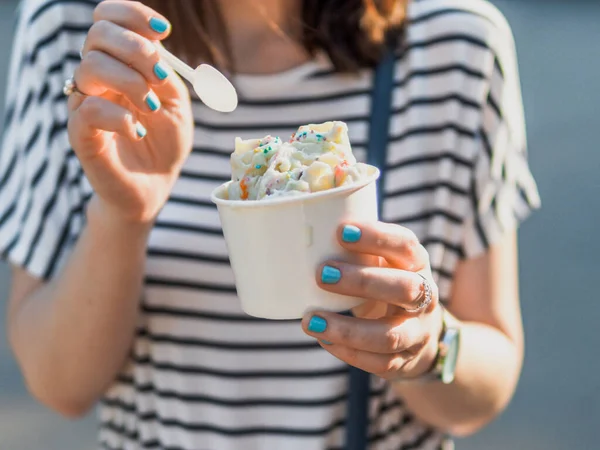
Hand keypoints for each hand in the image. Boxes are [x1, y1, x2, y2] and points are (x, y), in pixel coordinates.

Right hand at [67, 1, 193, 224]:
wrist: (155, 186)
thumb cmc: (165, 144)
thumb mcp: (177, 104)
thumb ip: (166, 75)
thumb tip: (155, 49)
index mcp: (119, 63)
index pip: (109, 19)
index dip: (132, 15)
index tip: (163, 31)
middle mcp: (98, 78)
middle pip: (98, 34)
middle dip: (135, 48)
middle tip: (159, 76)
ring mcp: (85, 103)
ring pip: (91, 67)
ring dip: (130, 81)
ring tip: (152, 107)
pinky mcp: (80, 133)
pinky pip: (88, 109)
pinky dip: (120, 117)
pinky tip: (137, 131)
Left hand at [302, 222, 443, 380]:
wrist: (417, 334)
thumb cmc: (385, 287)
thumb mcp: (380, 266)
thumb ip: (356, 255)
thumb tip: (305, 241)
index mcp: (416, 264)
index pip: (405, 245)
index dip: (377, 237)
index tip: (341, 232)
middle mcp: (424, 298)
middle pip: (404, 288)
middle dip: (362, 281)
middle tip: (321, 275)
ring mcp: (417, 333)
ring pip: (389, 335)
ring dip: (347, 329)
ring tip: (311, 320)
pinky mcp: (404, 361)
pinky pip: (378, 362)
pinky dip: (347, 352)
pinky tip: (323, 339)